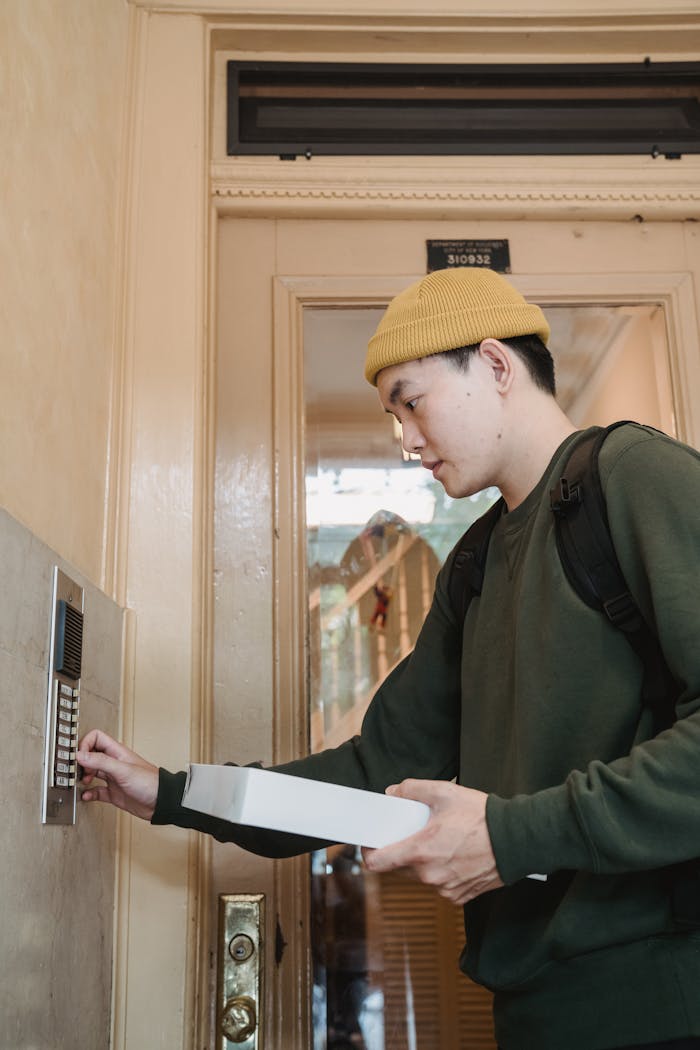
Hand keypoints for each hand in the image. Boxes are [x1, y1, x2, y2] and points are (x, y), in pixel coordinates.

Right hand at [77, 729, 158, 821]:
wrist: (161, 802)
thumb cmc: (149, 783)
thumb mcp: (123, 770)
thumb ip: (101, 762)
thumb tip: (80, 754)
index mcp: (117, 752)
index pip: (96, 738)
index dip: (85, 744)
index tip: (78, 756)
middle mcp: (114, 764)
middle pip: (92, 755)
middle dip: (82, 762)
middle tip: (77, 771)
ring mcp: (114, 778)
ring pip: (93, 773)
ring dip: (84, 777)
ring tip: (83, 782)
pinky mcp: (114, 793)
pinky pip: (97, 792)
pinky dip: (90, 794)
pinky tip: (87, 796)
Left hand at [363, 780, 503, 904]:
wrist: (516, 840)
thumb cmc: (482, 817)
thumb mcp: (445, 792)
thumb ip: (413, 789)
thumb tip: (393, 793)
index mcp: (421, 851)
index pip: (377, 862)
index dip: (369, 852)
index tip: (372, 842)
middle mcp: (430, 875)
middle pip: (399, 868)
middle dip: (403, 850)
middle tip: (416, 832)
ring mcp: (445, 889)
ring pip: (421, 876)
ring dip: (424, 862)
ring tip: (442, 841)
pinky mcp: (460, 896)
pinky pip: (440, 884)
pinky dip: (442, 871)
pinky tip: (456, 854)